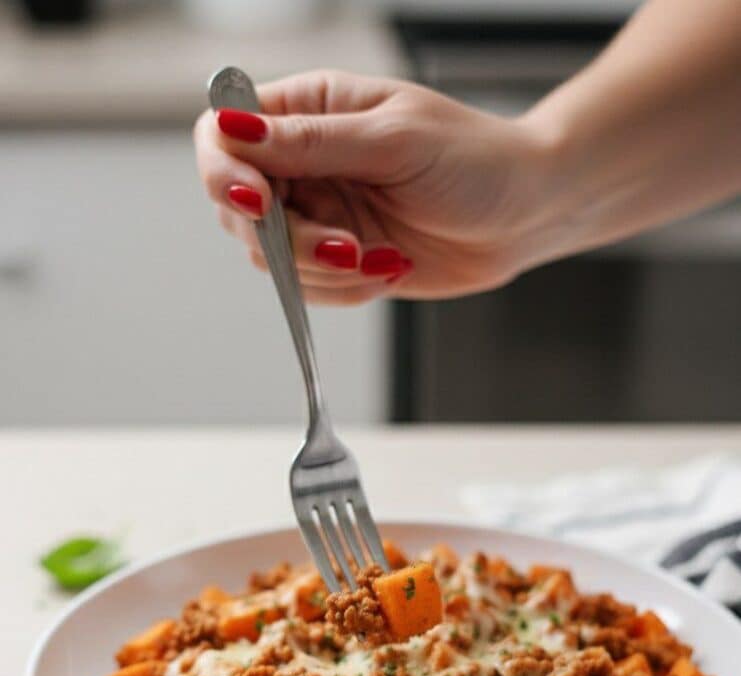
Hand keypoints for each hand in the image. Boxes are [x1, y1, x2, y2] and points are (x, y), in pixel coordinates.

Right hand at [193, 71, 551, 304]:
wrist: (525, 213)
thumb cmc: (474, 160)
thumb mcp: (393, 140)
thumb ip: (310, 143)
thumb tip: (232, 132)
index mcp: (309, 111)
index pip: (223, 136)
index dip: (224, 172)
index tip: (257, 203)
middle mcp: (303, 164)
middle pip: (239, 211)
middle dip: (288, 240)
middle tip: (345, 247)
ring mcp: (319, 215)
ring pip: (272, 259)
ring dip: (322, 271)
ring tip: (381, 257)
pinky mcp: (338, 261)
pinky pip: (311, 289)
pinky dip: (347, 289)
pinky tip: (392, 268)